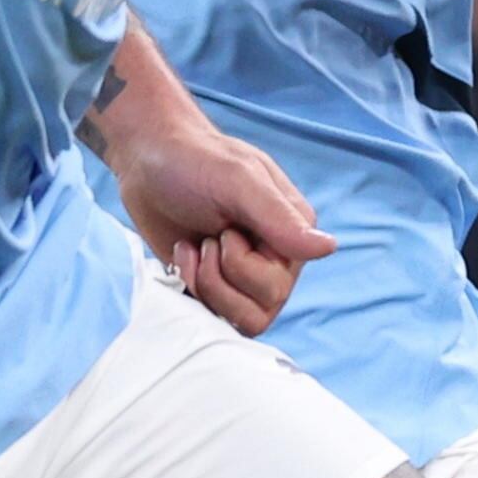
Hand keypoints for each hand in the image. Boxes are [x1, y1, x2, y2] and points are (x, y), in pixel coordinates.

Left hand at [108, 115, 330, 333]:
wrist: (148, 158)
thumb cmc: (196, 161)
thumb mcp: (239, 181)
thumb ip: (281, 218)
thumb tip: (328, 247)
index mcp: (292, 233)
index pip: (279, 285)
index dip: (243, 266)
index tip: (225, 230)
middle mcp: (275, 259)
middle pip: (262, 307)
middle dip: (221, 277)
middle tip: (207, 239)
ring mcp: (243, 276)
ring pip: (241, 319)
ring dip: (207, 286)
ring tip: (193, 249)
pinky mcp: (213, 284)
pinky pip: (212, 316)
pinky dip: (190, 290)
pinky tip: (183, 255)